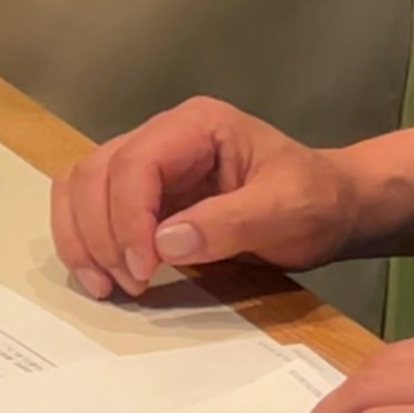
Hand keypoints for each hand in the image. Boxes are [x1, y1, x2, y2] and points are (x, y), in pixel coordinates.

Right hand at [50, 97, 359, 300]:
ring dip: (82, 238)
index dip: (128, 219)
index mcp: (197, 125)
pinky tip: (103, 277)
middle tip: (129, 284)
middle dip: (100, 233)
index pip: (136, 163)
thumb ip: (231, 223)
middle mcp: (165, 136)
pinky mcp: (144, 196)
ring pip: (82, 187)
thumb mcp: (288, 210)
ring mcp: (150, 165)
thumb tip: (164, 242)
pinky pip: (91, 209)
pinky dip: (85, 242)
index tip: (145, 270)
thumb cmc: (317, 201)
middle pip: (97, 172)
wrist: (331, 209)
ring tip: (108, 286)